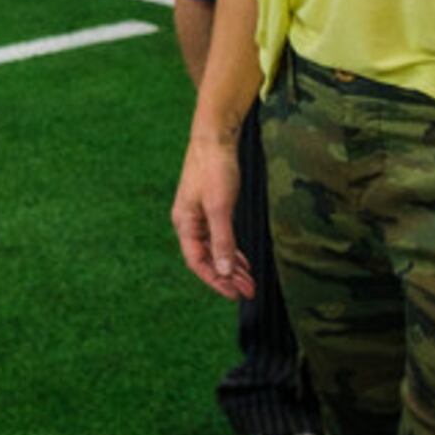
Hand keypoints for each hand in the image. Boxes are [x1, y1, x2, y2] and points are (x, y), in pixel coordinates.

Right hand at [170, 133, 255, 301]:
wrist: (215, 139)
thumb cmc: (214, 170)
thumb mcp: (220, 207)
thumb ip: (222, 240)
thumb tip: (224, 270)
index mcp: (185, 223)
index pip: (197, 262)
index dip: (215, 280)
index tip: (234, 294)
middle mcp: (189, 223)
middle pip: (206, 258)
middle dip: (226, 277)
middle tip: (248, 291)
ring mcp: (199, 216)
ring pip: (214, 250)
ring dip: (230, 266)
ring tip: (249, 281)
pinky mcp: (210, 209)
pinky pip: (219, 239)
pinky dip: (231, 252)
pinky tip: (242, 260)